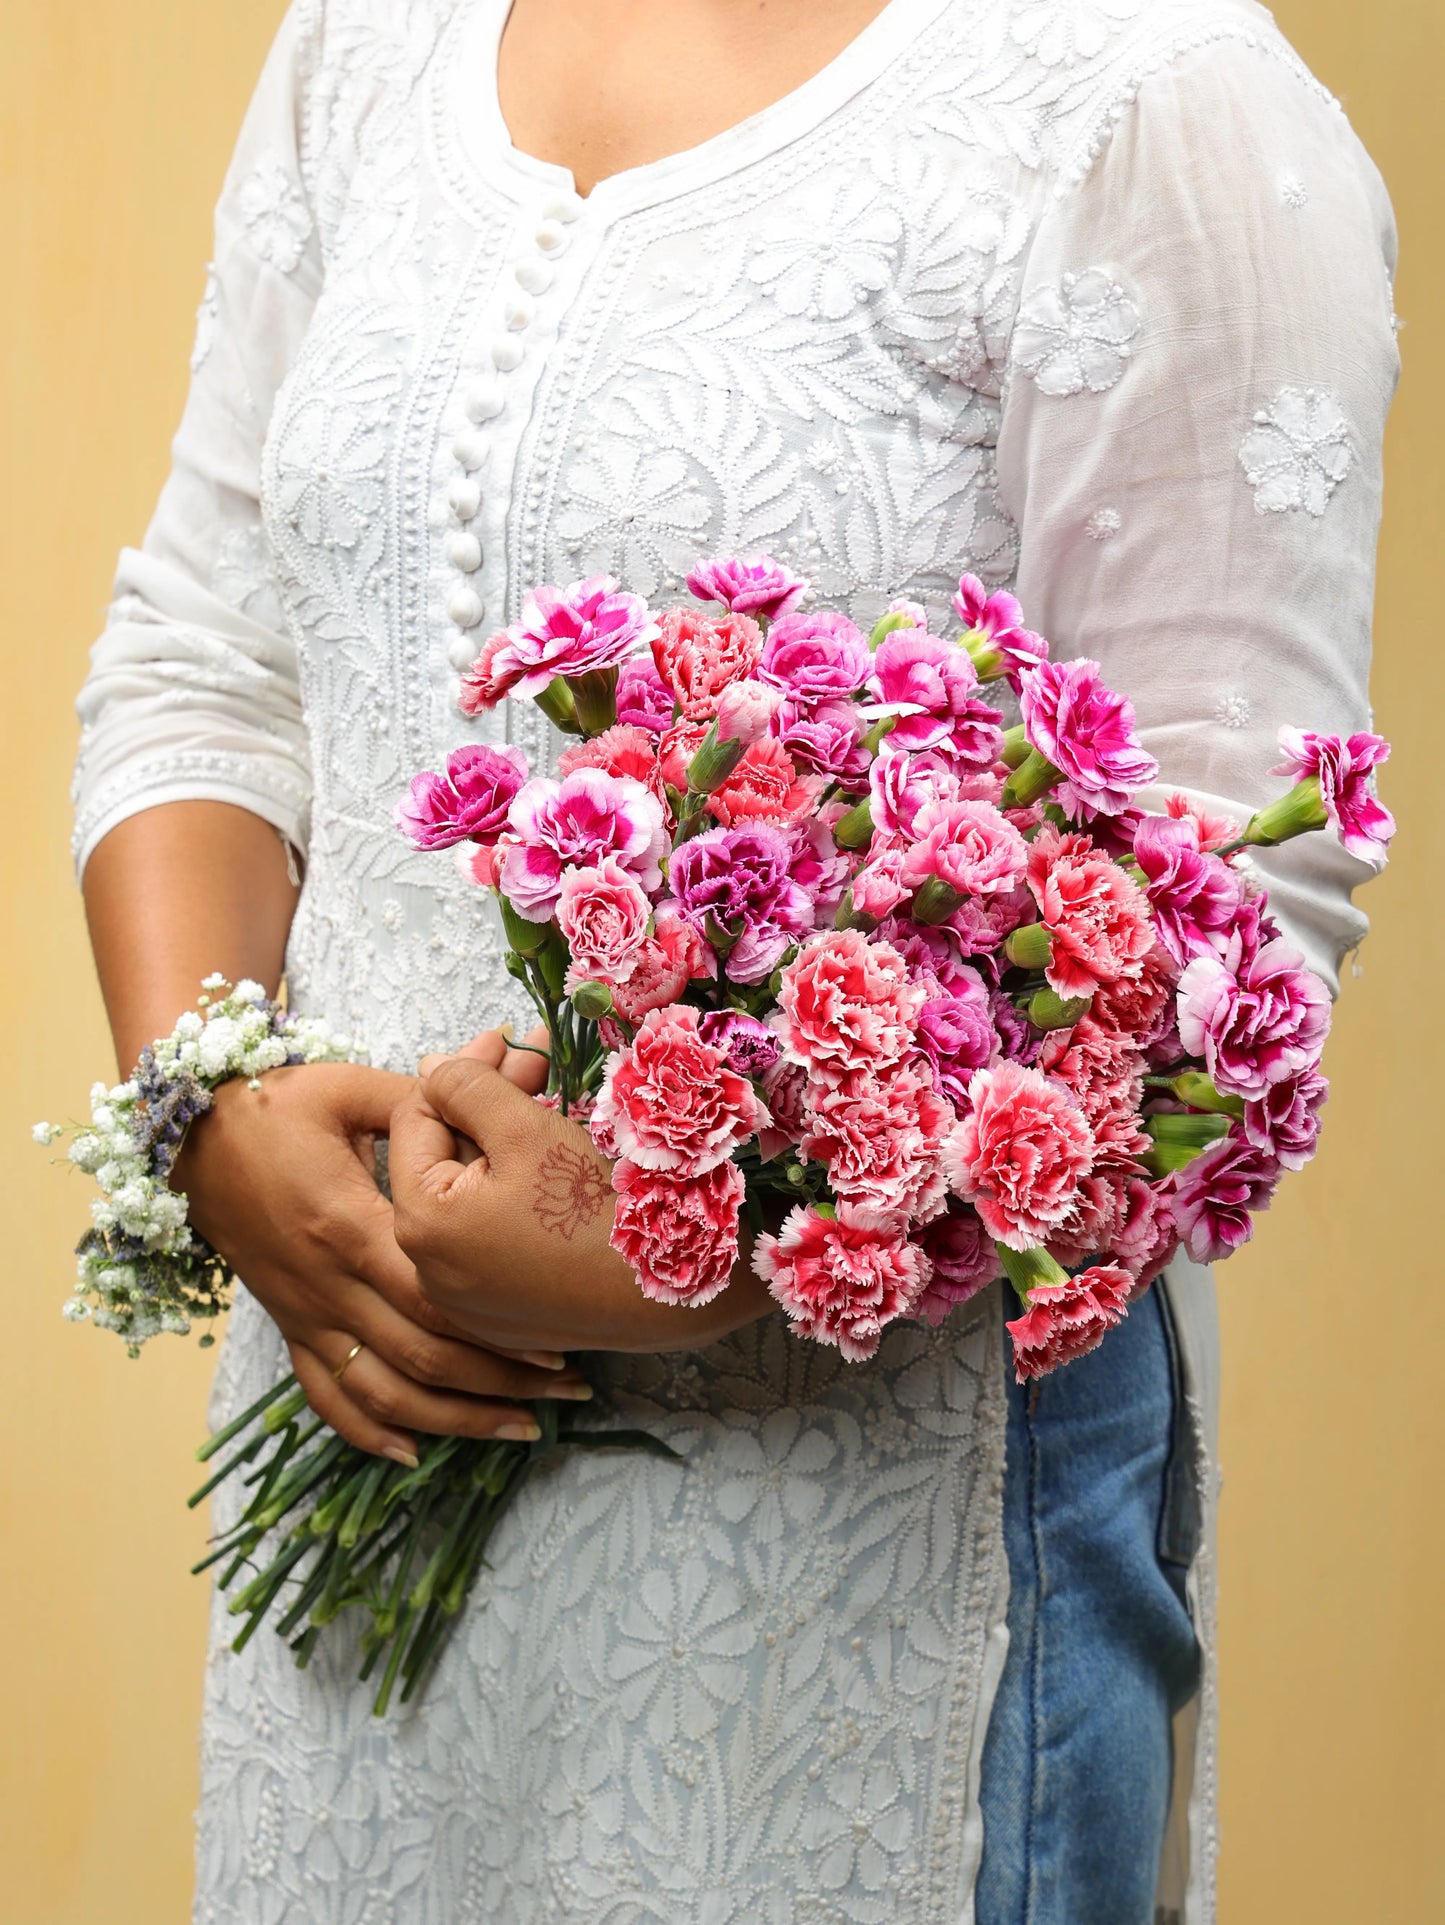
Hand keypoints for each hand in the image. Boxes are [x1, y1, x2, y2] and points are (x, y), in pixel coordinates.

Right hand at [173, 1062, 592, 1462]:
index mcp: (347, 1223)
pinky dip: (369, 1430)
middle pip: (421, 1353)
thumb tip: (505, 1058)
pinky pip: (325, 1394)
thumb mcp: (348, 1088)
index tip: (560, 1341)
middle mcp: (326, 1282)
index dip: (498, 1327)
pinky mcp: (289, 1325)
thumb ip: (425, 1097)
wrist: (189, 1134)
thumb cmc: (273, 1103)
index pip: (433, 1292)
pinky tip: (414, 1453)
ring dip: (453, 1420)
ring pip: (381, 1390)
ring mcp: (304, 1312)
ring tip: (522, 1428)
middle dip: (501, 1381)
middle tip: (571, 1387)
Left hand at [389, 1032, 773, 1352]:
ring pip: (474, 1198)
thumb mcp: (525, 1129)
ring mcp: (468, 1300)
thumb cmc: (594, 1209)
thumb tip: (430, 1069)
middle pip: (447, 1160)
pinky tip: (559, 1166)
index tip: (508, 1042)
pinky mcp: (506, 1316)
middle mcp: (430, 1271)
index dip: (460, 1071)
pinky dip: (520, 1197)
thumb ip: (467, 1088)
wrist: (668, 1290)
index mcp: (422, 1223)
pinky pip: (497, 1240)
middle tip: (540, 1062)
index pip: (414, 1120)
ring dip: (506, 1145)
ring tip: (555, 1105)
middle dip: (489, 1104)